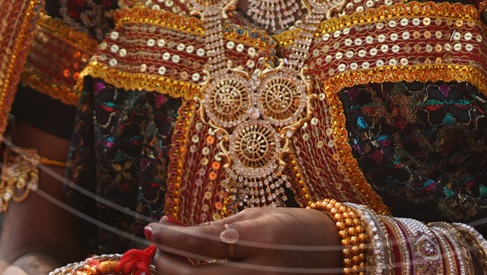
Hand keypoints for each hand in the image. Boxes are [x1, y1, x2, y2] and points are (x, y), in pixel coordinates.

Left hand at [148, 208, 341, 274]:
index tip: (151, 228)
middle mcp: (260, 272)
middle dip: (166, 264)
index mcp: (261, 240)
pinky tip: (193, 272)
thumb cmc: (292, 229)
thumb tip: (173, 230)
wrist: (334, 255)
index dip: (171, 237)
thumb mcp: (257, 217)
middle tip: (156, 249)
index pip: (202, 243)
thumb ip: (216, 228)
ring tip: (169, 263)